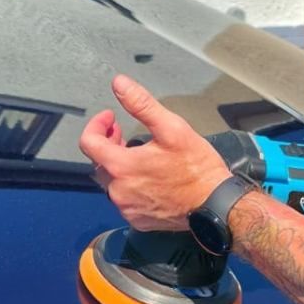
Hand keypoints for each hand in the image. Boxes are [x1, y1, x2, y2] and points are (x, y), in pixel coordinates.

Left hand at [78, 74, 229, 230]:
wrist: (215, 205)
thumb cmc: (197, 167)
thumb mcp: (171, 128)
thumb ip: (141, 104)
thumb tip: (119, 83)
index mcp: (121, 167)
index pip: (88, 143)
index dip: (96, 125)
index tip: (111, 118)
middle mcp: (118, 191)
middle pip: (99, 163)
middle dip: (108, 144)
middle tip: (122, 133)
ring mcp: (127, 208)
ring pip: (112, 183)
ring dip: (119, 166)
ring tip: (137, 155)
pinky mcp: (138, 220)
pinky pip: (125, 200)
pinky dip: (130, 186)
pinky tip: (147, 179)